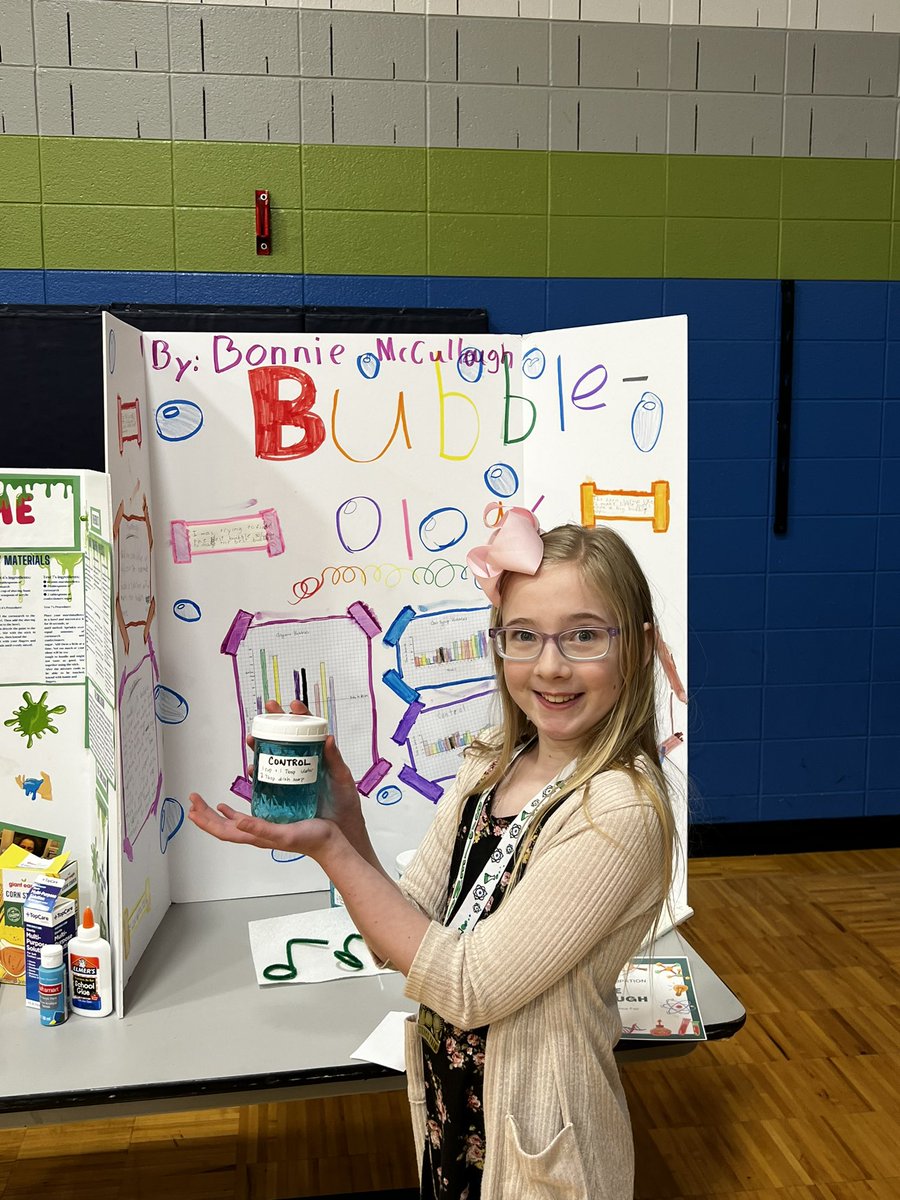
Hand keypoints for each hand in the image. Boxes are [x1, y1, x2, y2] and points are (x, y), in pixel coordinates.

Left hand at [187, 793, 335, 858]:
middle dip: (205, 814)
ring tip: (203, 803)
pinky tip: (229, 806)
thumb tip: (236, 822)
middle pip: (222, 827)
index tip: (193, 807)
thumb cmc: (310, 839)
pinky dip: (231, 812)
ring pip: (230, 823)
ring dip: (214, 814)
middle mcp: (254, 834)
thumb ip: (260, 828)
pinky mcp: (270, 823)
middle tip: (193, 798)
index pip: (222, 831)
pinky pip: (243, 818)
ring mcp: (261, 830)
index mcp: (254, 836)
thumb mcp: (283, 834)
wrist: (328, 842)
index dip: (206, 821)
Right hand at [248, 699, 364, 834]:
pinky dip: (258, 772)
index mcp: (319, 755)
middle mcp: (304, 761)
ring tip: (252, 740)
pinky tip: (252, 769)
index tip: (292, 705)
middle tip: (266, 713)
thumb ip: (336, 760)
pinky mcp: (285, 791)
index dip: (299, 715)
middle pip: (286, 737)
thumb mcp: (342, 778)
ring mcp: (293, 775)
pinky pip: (269, 778)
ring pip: (273, 755)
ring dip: (260, 746)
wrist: (341, 828)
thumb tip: (329, 738)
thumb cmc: (345, 801)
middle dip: (274, 723)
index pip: (308, 729)